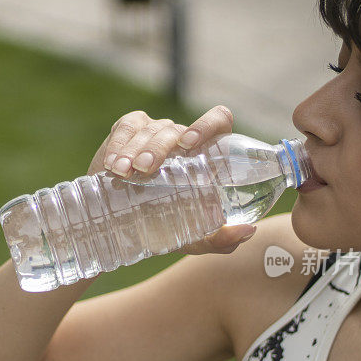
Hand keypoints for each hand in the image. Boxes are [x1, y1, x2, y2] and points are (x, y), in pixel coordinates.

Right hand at [86, 106, 256, 255]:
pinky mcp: (129, 129)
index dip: (207, 125)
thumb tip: (248, 231)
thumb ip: (219, 239)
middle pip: (177, 130)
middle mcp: (182, 138)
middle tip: (145, 170)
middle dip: (159, 148)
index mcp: (205, 154)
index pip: (218, 122)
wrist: (120, 223)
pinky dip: (119, 145)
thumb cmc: (164, 225)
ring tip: (124, 172)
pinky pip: (126, 128)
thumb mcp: (190, 236)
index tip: (189, 144)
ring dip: (135, 150)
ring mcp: (155, 131)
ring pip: (149, 130)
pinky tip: (113, 164)